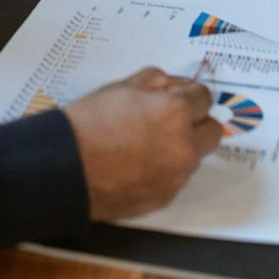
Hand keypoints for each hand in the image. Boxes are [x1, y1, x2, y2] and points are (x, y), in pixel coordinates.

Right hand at [64, 67, 223, 220]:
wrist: (66, 167)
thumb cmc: (89, 124)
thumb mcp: (123, 86)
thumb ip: (159, 81)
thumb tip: (178, 85)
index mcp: (176, 112)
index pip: (204, 98)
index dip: (189, 95)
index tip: (178, 97)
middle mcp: (184, 146)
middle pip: (212, 131)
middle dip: (196, 123)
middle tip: (170, 121)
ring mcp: (177, 176)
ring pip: (195, 156)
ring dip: (182, 148)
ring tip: (147, 144)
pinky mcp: (166, 197)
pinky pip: (177, 178)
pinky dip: (166, 170)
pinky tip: (139, 164)